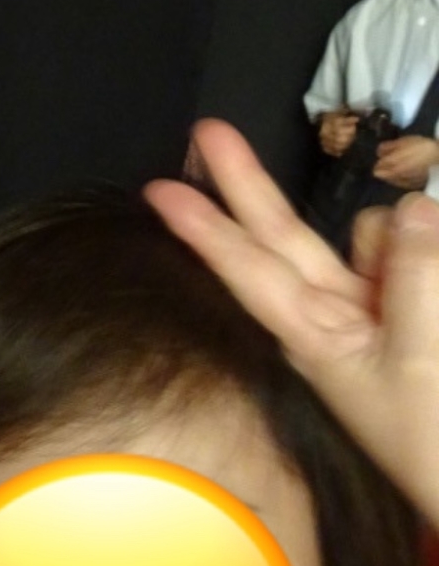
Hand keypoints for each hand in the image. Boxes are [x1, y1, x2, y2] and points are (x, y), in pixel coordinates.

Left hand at [145, 119, 438, 525]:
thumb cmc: (435, 434)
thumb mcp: (420, 359)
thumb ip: (415, 279)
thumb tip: (412, 206)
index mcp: (313, 336)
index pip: (249, 271)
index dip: (207, 230)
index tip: (155, 194)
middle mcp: (332, 313)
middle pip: (281, 234)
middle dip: (245, 183)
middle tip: (203, 131)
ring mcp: (375, 305)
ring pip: (375, 232)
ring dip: (408, 244)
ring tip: (428, 332)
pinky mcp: (415, 299)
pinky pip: (419, 247)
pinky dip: (431, 249)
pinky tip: (434, 317)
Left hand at [374, 133, 438, 188]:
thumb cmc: (420, 146)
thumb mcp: (403, 142)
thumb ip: (388, 147)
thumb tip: (377, 152)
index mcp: (392, 163)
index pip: (377, 167)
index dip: (378, 162)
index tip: (382, 159)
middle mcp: (395, 174)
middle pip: (382, 175)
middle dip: (382, 170)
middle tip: (387, 163)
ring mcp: (404, 181)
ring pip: (390, 180)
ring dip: (389, 175)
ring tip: (396, 168)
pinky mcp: (412, 185)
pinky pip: (400, 184)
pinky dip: (398, 179)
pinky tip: (403, 174)